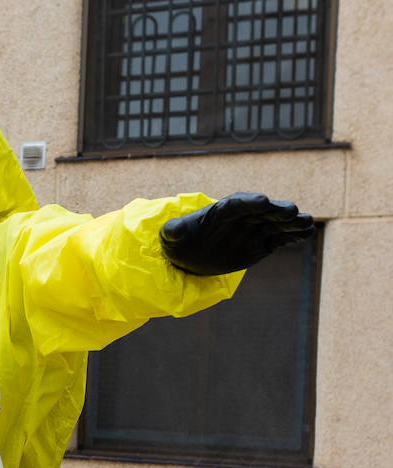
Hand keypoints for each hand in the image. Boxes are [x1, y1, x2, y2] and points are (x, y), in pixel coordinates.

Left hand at [160, 193, 314, 275]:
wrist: (190, 257)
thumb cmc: (179, 242)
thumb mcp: (171, 237)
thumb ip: (173, 230)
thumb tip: (172, 229)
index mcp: (220, 211)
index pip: (236, 204)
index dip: (249, 202)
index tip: (262, 200)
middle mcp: (241, 217)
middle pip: (262, 211)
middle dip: (276, 210)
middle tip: (291, 211)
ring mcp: (254, 229)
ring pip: (276, 223)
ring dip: (291, 222)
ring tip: (306, 223)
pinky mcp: (262, 243)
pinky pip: (280, 238)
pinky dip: (293, 235)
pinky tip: (306, 233)